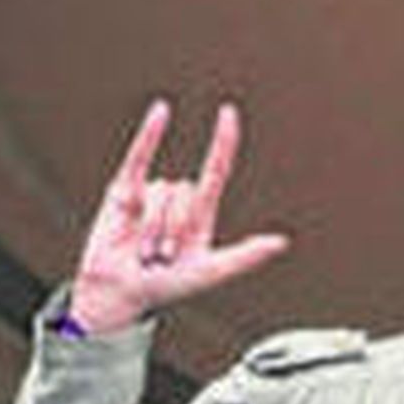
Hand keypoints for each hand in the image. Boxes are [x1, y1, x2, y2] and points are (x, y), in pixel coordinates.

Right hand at [68, 100, 288, 334]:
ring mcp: (152, 192)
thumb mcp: (210, 272)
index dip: (223, 142)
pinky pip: (139, 156)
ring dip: (153, 226)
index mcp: (200, 216)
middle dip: (175, 227)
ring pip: (162, 190)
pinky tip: (163, 110)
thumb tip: (282, 241)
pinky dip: (150, 134)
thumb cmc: (167, 287)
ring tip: (145, 250)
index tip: (228, 112)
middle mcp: (178, 200)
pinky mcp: (124, 188)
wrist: (121, 292)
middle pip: (186, 191)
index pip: (215, 171)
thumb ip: (245, 257)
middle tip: (164, 256)